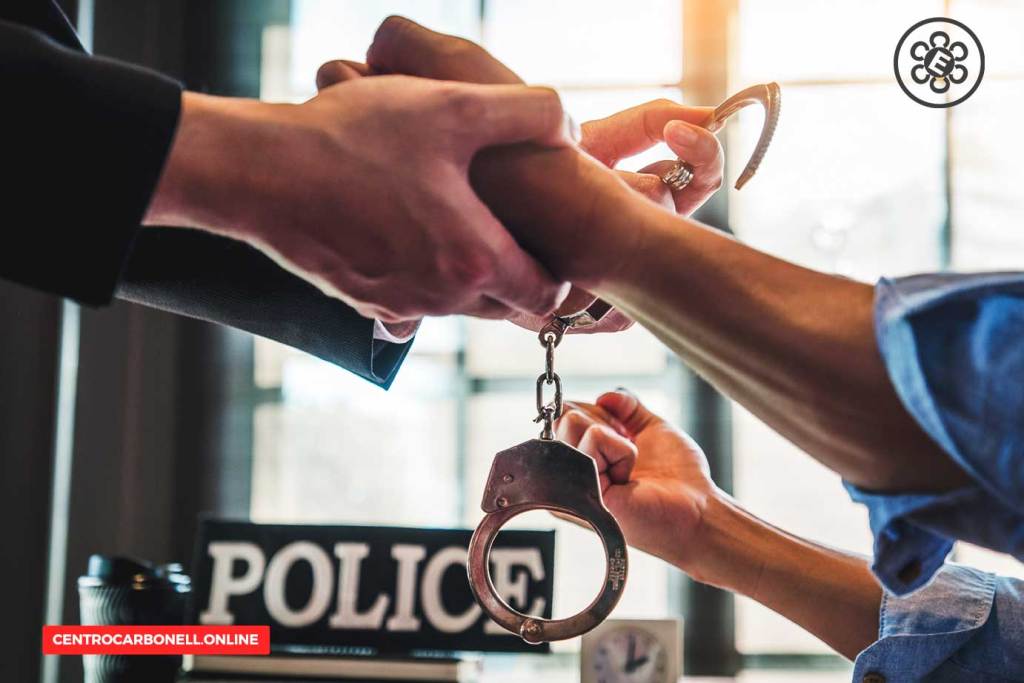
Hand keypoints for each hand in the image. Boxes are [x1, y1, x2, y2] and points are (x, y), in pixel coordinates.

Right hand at [358, 17, 724, 328]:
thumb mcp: (452, 106)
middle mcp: (443, 299)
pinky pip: (412, 305)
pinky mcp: (365, 304)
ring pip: (458, 304)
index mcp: (476, 260)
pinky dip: (420, 279)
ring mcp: (401, 307)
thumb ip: (527, 111)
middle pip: (506, 307)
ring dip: (466, 273)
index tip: (550, 242)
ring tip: (453, 217)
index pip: (547, 296)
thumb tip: (568, 128)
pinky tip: (406, 233)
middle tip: (508, 227)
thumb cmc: (356, 138)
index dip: (560, 272)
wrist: (263, 172)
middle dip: (516, 276)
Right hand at [555, 390, 717, 572]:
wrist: (697, 509)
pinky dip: (622, 451)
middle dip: (604, 422)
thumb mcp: (650, 428)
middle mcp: (570, 471)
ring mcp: (570, 482)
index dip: (599, 413)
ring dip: (614, 438)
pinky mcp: (580, 490)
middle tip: (627, 451)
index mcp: (582, 457)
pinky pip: (593, 440)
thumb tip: (604, 395)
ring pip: (571, 422)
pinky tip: (628, 478)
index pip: (567, 413)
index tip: (626, 434)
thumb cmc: (679, 478)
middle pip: (564, 415)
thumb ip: (627, 407)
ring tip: (628, 468)